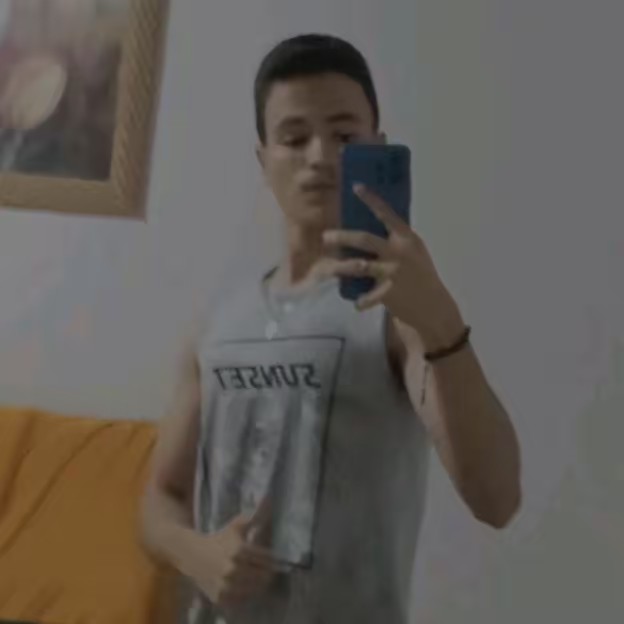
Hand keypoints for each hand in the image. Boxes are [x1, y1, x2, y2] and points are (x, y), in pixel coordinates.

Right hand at [189, 507, 277, 611]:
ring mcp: (226, 586)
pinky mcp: (221, 598)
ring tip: (257, 577)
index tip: (277, 559)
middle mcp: (233, 570)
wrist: (192, 556)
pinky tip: (244, 585)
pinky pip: (242, 600)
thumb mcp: (235, 527)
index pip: (266, 559)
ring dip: (258, 584)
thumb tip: (268, 499)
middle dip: (268, 572)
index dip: (273, 560)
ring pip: (255, 589)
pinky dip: (246, 594)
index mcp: (239, 551)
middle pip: (263, 576)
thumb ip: (254, 517)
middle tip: (268, 570)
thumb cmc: (218, 539)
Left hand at [323, 184, 463, 350]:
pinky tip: (357, 303)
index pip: (387, 214)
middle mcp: (398, 252)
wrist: (434, 305)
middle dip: (343, 238)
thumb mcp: (415, 252)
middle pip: (364, 240)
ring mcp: (392, 272)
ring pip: (358, 267)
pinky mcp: (387, 293)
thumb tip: (373, 227)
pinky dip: (360, 301)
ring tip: (328, 269)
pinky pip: (365, 296)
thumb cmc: (421, 275)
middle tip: (326, 237)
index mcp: (406, 238)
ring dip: (340, 268)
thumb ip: (397, 240)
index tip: (356, 187)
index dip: (371, 200)